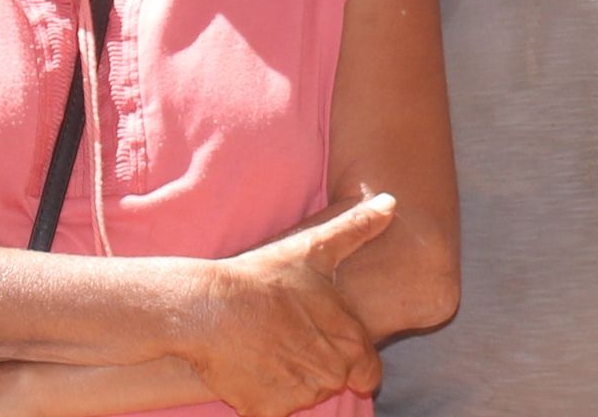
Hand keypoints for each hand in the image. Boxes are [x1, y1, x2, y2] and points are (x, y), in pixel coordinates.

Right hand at [182, 192, 396, 416]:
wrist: (207, 308)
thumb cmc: (264, 277)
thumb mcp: (314, 248)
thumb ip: (358, 229)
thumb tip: (390, 202)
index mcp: (349, 343)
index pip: (368, 372)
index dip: (351, 357)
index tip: (325, 339)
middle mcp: (329, 375)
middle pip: (334, 381)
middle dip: (318, 363)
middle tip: (290, 336)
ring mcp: (297, 397)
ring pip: (304, 395)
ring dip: (292, 378)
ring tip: (269, 345)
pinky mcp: (264, 412)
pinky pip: (272, 410)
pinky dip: (263, 396)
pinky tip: (252, 366)